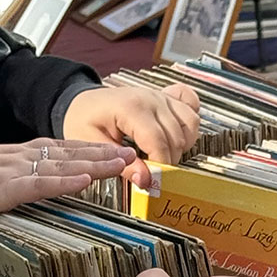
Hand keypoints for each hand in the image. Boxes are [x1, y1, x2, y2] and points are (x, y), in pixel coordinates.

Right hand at [0, 139, 135, 218]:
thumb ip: (18, 174)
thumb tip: (38, 181)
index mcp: (19, 153)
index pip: (62, 147)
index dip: (90, 149)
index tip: (115, 149)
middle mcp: (22, 156)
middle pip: (69, 153)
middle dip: (102, 153)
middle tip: (132, 153)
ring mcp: (15, 170)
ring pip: (63, 164)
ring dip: (95, 164)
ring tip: (121, 163)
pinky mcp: (7, 187)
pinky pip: (41, 184)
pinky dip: (65, 181)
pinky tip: (86, 181)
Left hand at [61, 81, 201, 185]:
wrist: (83, 102)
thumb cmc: (84, 119)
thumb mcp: (92, 144)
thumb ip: (120, 164)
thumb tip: (145, 180)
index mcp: (131, 108)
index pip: (158, 143)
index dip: (159, 166)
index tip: (152, 180)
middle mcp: (151, 99)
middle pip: (176, 138)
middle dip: (167, 161)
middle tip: (151, 171)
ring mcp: (162, 96)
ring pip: (190, 125)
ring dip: (181, 145)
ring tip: (161, 154)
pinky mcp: (167, 96)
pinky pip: (192, 106)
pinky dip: (190, 123)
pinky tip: (177, 133)